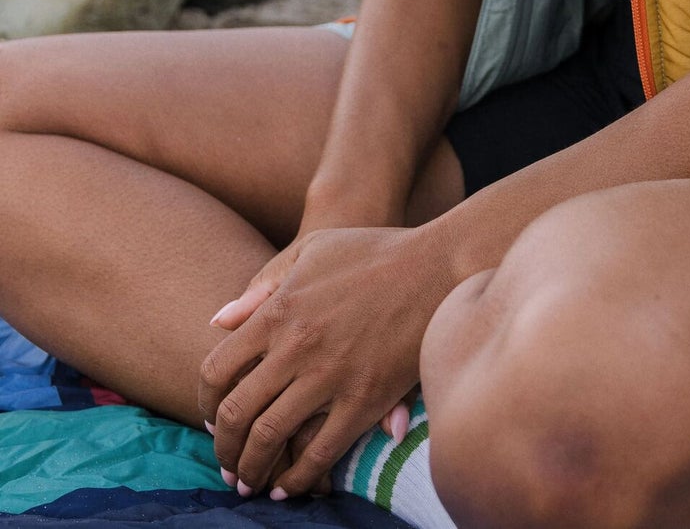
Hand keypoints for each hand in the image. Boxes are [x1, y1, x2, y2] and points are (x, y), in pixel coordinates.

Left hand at [200, 224, 457, 497]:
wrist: (437, 265)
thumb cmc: (375, 251)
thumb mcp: (313, 250)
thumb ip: (263, 285)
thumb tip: (218, 321)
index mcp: (279, 311)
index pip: (216, 370)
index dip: (205, 402)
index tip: (210, 419)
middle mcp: (296, 347)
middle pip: (235, 413)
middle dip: (223, 447)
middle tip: (226, 462)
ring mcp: (329, 376)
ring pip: (269, 438)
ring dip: (251, 468)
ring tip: (250, 482)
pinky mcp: (364, 399)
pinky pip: (318, 453)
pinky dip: (296, 478)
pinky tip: (289, 487)